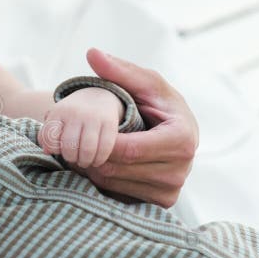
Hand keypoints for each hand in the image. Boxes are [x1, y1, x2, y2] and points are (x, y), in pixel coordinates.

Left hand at [38, 88, 122, 167]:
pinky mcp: (109, 122)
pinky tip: (96, 160)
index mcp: (58, 112)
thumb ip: (47, 135)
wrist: (98, 94)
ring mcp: (93, 117)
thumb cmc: (72, 115)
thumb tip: (47, 152)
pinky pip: (105, 147)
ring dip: (85, 161)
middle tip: (74, 159)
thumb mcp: (56, 119)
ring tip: (85, 162)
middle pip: (69, 145)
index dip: (52, 148)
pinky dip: (99, 159)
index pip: (48, 136)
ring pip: (88, 149)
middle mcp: (75, 113)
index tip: (59, 150)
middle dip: (71, 158)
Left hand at [76, 48, 198, 206]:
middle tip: (76, 139)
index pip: (128, 150)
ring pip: (112, 184)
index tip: (82, 128)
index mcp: (182, 139)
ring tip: (90, 148)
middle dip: (91, 153)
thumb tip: (92, 54)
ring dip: (93, 167)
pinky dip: (104, 181)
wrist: (172, 131)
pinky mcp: (161, 203)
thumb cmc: (157, 103)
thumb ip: (119, 70)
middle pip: (116, 169)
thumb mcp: (143, 83)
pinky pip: (118, 196)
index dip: (100, 141)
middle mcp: (181, 170)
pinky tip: (102, 164)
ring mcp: (171, 191)